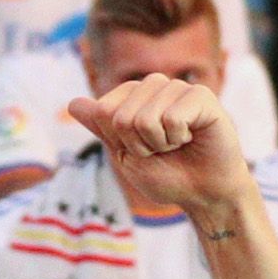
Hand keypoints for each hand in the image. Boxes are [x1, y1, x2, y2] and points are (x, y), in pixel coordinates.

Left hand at [69, 72, 250, 214]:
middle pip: (121, 117)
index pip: (103, 112)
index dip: (121, 143)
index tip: (142, 151)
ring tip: (177, 144)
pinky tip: (192, 137)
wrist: (204, 194)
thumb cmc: (167, 175)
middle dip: (139, 146)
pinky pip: (172, 117)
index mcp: (132, 95)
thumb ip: (102, 128)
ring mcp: (177, 87)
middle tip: (162, 150)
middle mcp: (153, 85)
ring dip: (160, 143)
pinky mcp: (200, 95)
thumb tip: (72, 102)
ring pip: (145, 118)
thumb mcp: (125, 155)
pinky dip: (179, 137)